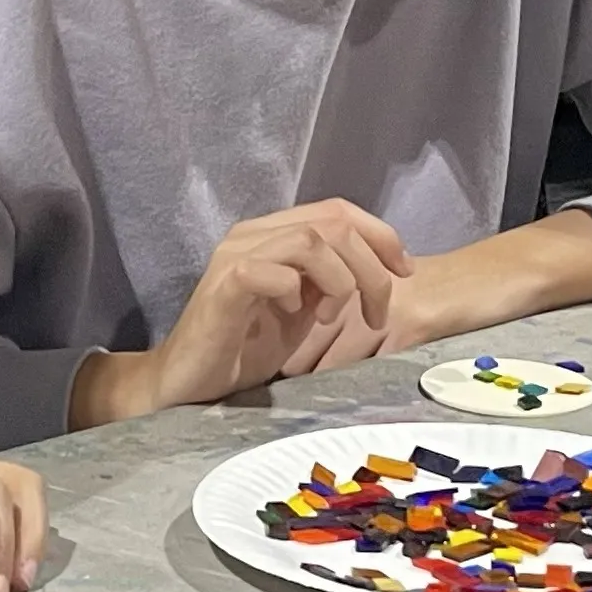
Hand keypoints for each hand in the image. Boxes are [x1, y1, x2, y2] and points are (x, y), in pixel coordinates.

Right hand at [77, 200, 411, 424]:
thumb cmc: (242, 348)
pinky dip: (297, 291)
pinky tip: (296, 315)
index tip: (404, 272)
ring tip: (335, 316)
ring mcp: (235, 257)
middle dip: (371, 266)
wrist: (187, 381)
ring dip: (341, 280)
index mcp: (272, 234)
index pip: (336, 210)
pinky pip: (273, 271)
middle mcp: (252, 234)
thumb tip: (372, 272)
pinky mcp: (224, 286)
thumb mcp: (301, 312)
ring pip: (309, 241)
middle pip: (332, 222)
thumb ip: (329, 284)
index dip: (380, 235)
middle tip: (377, 311)